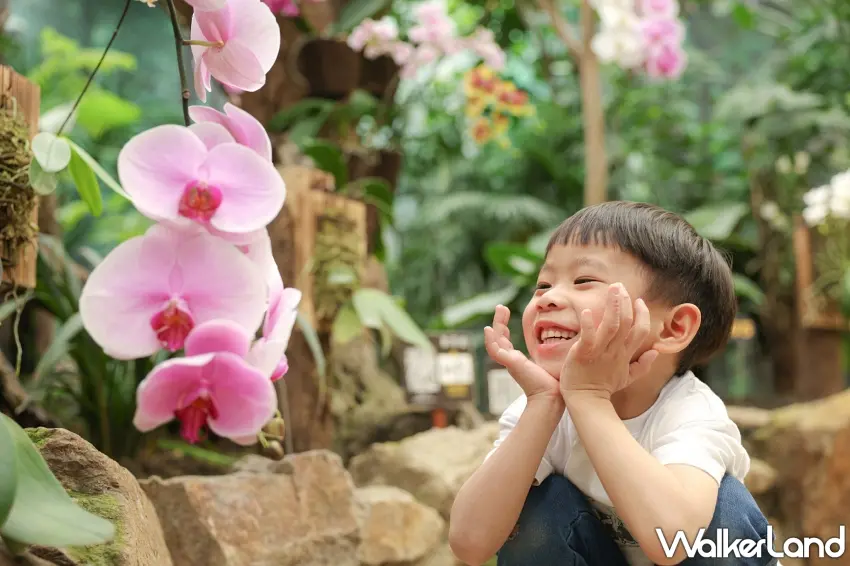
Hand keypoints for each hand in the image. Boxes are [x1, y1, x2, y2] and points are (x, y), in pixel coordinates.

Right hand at [484, 305, 561, 403]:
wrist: (551, 397)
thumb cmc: (552, 384)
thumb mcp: (547, 362)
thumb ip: (548, 354)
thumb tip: (559, 343)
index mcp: (517, 360)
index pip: (505, 341)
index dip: (503, 328)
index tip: (506, 313)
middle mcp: (511, 360)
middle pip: (498, 338)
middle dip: (499, 321)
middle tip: (501, 306)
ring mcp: (509, 362)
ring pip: (495, 342)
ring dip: (496, 324)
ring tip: (500, 309)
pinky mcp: (510, 363)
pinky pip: (495, 350)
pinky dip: (490, 340)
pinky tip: (489, 328)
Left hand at [559, 283, 657, 401]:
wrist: (585, 402)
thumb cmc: (603, 388)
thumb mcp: (626, 378)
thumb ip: (641, 365)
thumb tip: (656, 352)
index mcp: (625, 355)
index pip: (640, 331)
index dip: (641, 315)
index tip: (639, 301)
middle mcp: (615, 351)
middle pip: (626, 323)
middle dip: (625, 303)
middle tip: (621, 286)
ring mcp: (600, 352)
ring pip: (612, 325)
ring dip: (613, 306)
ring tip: (613, 289)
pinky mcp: (583, 354)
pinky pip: (588, 337)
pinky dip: (589, 324)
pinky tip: (588, 312)